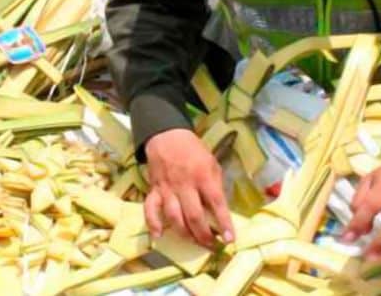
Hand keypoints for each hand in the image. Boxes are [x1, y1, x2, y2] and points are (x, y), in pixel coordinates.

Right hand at [143, 128, 235, 246]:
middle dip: (204, 235)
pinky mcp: (154, 190)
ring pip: (174, 217)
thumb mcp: (212, 162)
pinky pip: (150, 209)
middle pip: (194, 215)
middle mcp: (185, 184)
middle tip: (211, 245)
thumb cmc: (193, 150)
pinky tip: (159, 236)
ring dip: (184, 234)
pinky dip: (153, 224)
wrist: (167, 136)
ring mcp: (167, 188)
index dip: (224, 222)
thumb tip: (219, 209)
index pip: (216, 203)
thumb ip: (215, 185)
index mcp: (203, 176)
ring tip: (193, 242)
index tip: (230, 239)